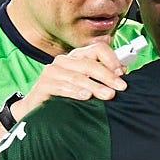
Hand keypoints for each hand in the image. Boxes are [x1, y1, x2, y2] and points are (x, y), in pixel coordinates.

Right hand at [12, 43, 127, 118]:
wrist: (37, 111)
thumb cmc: (65, 98)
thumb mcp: (86, 86)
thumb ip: (102, 77)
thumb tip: (123, 71)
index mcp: (77, 57)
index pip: (97, 49)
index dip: (111, 59)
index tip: (122, 74)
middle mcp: (64, 61)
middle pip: (89, 63)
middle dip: (107, 76)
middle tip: (120, 87)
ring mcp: (52, 71)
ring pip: (77, 76)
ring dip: (94, 86)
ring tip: (108, 95)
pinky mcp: (43, 84)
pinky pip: (61, 86)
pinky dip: (74, 91)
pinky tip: (85, 96)